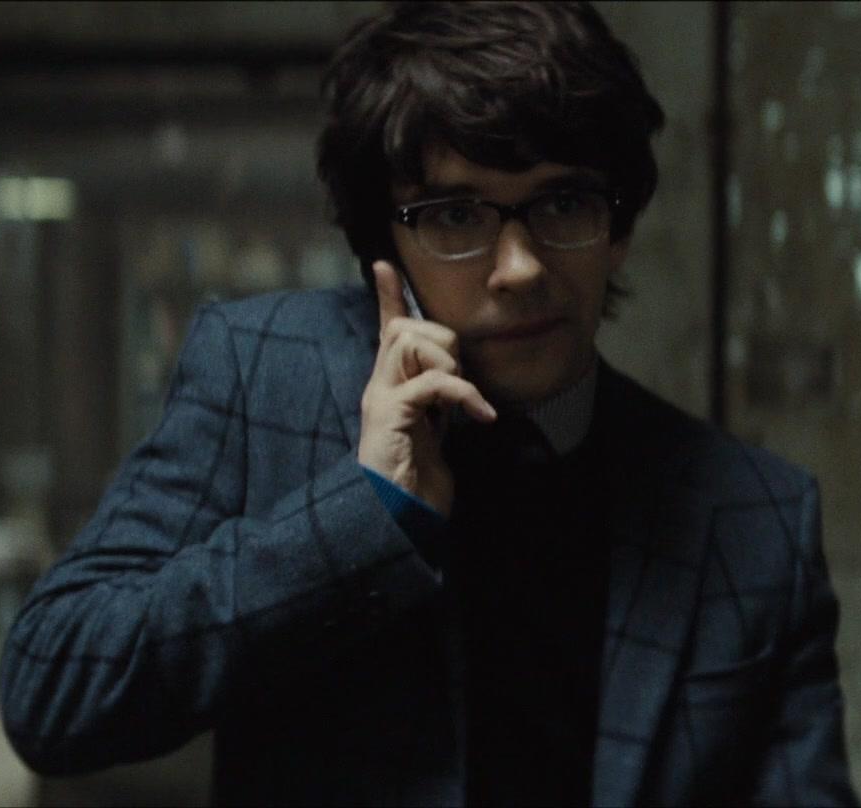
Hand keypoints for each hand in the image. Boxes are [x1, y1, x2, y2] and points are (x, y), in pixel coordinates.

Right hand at [358, 260, 495, 514]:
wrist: (400, 521)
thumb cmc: (418, 483)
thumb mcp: (435, 433)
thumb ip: (439, 404)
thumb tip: (461, 383)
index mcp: (391, 388)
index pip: (387, 332)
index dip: (389, 298)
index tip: (385, 265)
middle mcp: (379, 388)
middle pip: (404, 329)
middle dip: (442, 340)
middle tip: (461, 382)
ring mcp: (382, 401)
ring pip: (410, 343)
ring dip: (449, 363)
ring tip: (464, 399)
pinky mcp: (390, 416)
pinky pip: (430, 382)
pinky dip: (462, 392)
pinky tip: (480, 415)